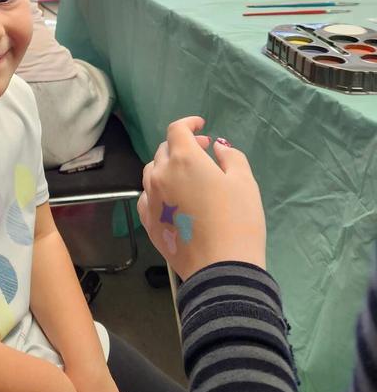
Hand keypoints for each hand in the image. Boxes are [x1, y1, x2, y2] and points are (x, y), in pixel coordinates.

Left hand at [137, 116, 265, 280]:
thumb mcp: (244, 182)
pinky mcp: (148, 222)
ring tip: (187, 174)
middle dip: (183, 145)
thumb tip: (217, 147)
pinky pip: (147, 196)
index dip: (189, 123)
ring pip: (152, 172)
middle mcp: (161, 175)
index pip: (177, 130)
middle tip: (204, 151)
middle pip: (164, 150)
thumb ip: (231, 157)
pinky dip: (158, 189)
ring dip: (167, 166)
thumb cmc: (238, 220)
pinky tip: (172, 197)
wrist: (221, 268)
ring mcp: (151, 199)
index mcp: (184, 159)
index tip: (201, 126)